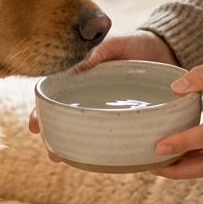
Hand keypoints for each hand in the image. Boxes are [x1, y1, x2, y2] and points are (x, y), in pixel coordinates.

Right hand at [28, 31, 177, 158]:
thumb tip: (75, 66)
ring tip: (63, 159)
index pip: (54, 97)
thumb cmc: (136, 44)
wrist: (167, 50)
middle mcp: (91, 99)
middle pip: (64, 120)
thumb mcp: (114, 44)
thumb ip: (96, 52)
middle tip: (51, 152)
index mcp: (82, 79)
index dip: (41, 112)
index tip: (35, 126)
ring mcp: (108, 112)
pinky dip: (101, 149)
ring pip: (83, 132)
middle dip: (53, 136)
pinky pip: (111, 137)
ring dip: (71, 146)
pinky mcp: (128, 121)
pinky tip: (95, 160)